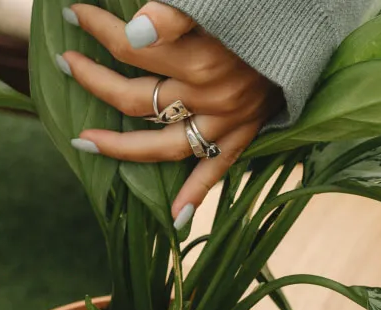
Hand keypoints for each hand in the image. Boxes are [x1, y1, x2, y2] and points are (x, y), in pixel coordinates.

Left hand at [59, 2, 283, 227]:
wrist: (315, 26)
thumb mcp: (221, 6)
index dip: (97, 27)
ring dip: (120, 146)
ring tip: (84, 140)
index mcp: (200, 58)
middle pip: (135, 98)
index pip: (130, 47)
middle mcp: (209, 96)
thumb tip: (138, 29)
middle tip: (65, 62)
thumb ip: (177, 16)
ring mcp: (225, 122)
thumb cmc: (262, 11)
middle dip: (93, 80)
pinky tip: (174, 218)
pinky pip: (216, 171)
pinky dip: (196, 195)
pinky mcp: (244, 134)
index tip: (74, 12)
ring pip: (161, 146)